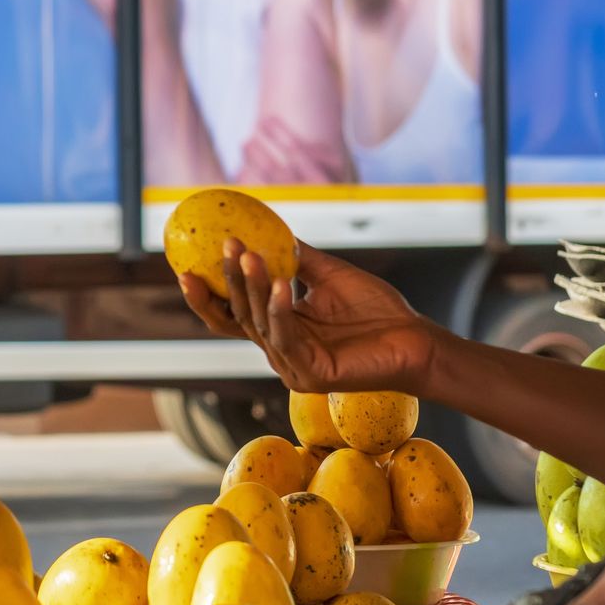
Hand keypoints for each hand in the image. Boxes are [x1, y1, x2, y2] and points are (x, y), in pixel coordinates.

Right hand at [179, 242, 438, 394]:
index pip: (233, 313)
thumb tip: (267, 229)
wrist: (417, 340)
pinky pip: (286, 337)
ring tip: (248, 255)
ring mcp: (292, 366)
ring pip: (258, 324)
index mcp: (280, 329)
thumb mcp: (330, 275)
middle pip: (239, 317)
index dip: (208, 293)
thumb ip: (298, 258)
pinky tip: (281, 284)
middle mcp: (280, 350)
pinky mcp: (309, 375)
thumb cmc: (379, 311)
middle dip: (227, 282)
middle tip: (222, 247)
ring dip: (251, 287)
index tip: (187, 265)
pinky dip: (280, 309)